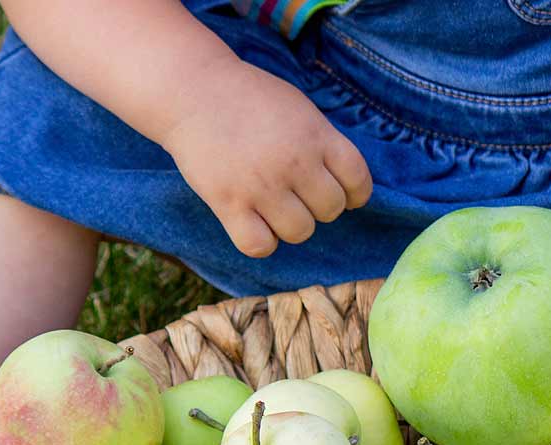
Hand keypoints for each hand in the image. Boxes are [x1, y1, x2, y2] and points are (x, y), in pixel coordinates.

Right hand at [158, 60, 372, 257]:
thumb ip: (323, 143)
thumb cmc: (249, 99)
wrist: (193, 91)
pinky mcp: (229, 203)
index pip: (358, 180)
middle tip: (298, 194)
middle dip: (319, 206)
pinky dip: (261, 241)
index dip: (355, 193)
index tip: (342, 193)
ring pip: (300, 232)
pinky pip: (261, 246)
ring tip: (273, 206)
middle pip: (331, 210)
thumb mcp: (299, 109)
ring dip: (291, 225)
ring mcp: (262, 185)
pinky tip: (253, 223)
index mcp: (316, 135)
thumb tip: (344, 185)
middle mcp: (294, 162)